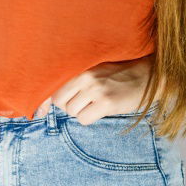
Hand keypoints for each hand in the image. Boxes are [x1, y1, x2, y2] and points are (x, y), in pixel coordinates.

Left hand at [32, 54, 155, 123]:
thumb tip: (51, 99)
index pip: (54, 84)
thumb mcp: (95, 70)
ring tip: (94, 104)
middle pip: (59, 101)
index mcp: (80, 66)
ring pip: (72, 111)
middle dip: (67, 106)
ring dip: (81, 112)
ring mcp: (95, 89)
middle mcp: (85, 76)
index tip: (39, 112)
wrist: (146, 75)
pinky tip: (100, 110)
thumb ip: (75, 79)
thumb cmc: (117, 74)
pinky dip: (90, 118)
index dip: (44, 101)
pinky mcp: (106, 103)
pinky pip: (84, 119)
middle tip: (82, 103)